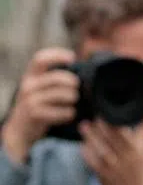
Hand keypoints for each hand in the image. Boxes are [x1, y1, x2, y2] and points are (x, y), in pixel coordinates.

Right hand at [1, 48, 78, 163]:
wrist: (21, 128)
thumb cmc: (37, 106)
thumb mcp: (39, 89)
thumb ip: (51, 79)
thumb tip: (78, 72)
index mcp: (30, 75)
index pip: (40, 59)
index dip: (57, 55)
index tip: (72, 56)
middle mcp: (28, 85)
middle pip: (56, 78)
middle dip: (71, 81)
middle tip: (77, 86)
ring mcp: (31, 100)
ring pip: (61, 95)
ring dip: (73, 98)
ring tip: (74, 100)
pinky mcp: (36, 114)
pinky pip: (62, 112)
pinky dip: (69, 113)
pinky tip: (70, 114)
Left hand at [80, 120, 142, 184]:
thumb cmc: (136, 174)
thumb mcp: (142, 156)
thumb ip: (139, 138)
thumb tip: (135, 119)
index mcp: (136, 152)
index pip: (124, 132)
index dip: (113, 121)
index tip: (105, 113)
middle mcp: (126, 159)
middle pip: (111, 138)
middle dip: (100, 125)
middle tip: (93, 118)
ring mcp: (114, 168)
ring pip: (101, 148)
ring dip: (90, 136)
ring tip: (84, 126)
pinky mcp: (104, 176)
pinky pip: (93, 162)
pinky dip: (87, 153)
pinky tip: (83, 146)